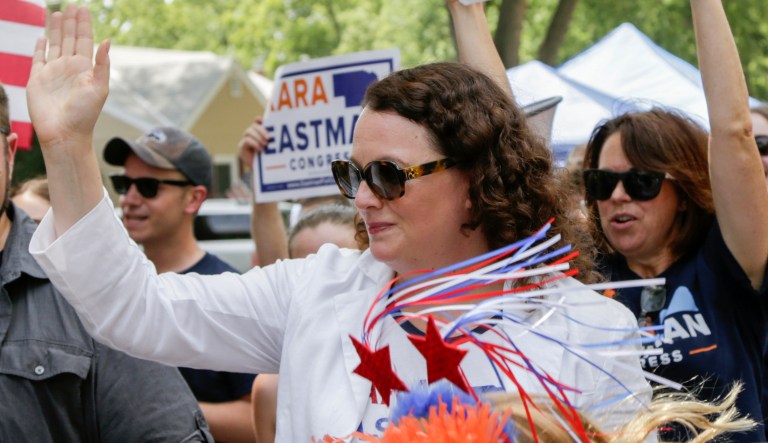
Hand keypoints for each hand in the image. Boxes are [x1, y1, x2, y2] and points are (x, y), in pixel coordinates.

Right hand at [27, 6, 109, 147]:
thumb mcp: (100, 88)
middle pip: (68, 39)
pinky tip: (41, 38)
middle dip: (70, 23)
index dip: (83, 25)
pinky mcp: (37, 79)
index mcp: (85, 68)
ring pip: (53, 45)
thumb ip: (102, 64)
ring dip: (55, 30)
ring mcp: (53, 72)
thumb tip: (107, 41)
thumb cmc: (85, 114)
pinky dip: (39, 48)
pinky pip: (37, 59)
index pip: (84, 40)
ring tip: (56, 13)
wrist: (64, 133)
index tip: (83, 9)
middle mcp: (69, 68)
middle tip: (71, 5)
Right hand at [238, 116, 269, 169]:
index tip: (261, 119)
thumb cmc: (268, 159)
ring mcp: (245, 140)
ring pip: (248, 131)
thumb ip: (274, 141)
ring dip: (258, 137)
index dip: (259, 120)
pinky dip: (254, 143)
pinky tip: (260, 149)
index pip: (257, 122)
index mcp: (258, 133)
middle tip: (269, 138)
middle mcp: (251, 134)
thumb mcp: (273, 148)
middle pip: (253, 126)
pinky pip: (246, 140)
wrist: (260, 171)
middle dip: (261, 130)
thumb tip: (280, 132)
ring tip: (265, 144)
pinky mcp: (242, 147)